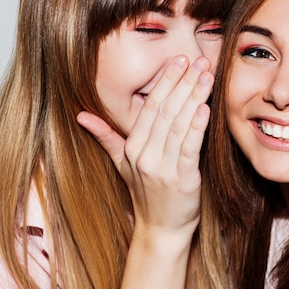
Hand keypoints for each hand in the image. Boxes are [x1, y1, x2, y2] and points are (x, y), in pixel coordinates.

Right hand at [76, 55, 212, 240]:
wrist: (161, 229)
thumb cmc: (145, 193)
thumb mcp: (122, 164)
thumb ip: (105, 137)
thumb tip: (80, 115)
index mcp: (132, 148)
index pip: (149, 107)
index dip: (165, 81)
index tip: (179, 60)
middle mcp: (145, 156)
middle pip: (165, 111)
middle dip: (183, 82)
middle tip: (199, 59)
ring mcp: (162, 168)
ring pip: (178, 125)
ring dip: (194, 97)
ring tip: (207, 75)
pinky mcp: (182, 180)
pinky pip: (189, 149)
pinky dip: (197, 128)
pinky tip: (206, 109)